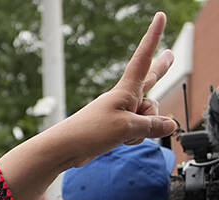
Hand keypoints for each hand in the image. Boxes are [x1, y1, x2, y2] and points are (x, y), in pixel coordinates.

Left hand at [0, 12, 176, 199]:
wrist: (64, 149)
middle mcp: (124, 98)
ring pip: (148, 116)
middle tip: (170, 54)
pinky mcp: (116, 127)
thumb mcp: (128, 128)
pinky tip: (123, 142)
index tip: (159, 16)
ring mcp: (120, 113)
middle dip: (162, 68)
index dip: (152, 37)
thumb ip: (153, 125)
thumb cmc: (91, 133)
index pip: (144, 58)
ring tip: (125, 135)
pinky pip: (138, 130)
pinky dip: (135, 138)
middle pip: (150, 80)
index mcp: (125, 90)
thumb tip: (171, 125)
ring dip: (145, 128)